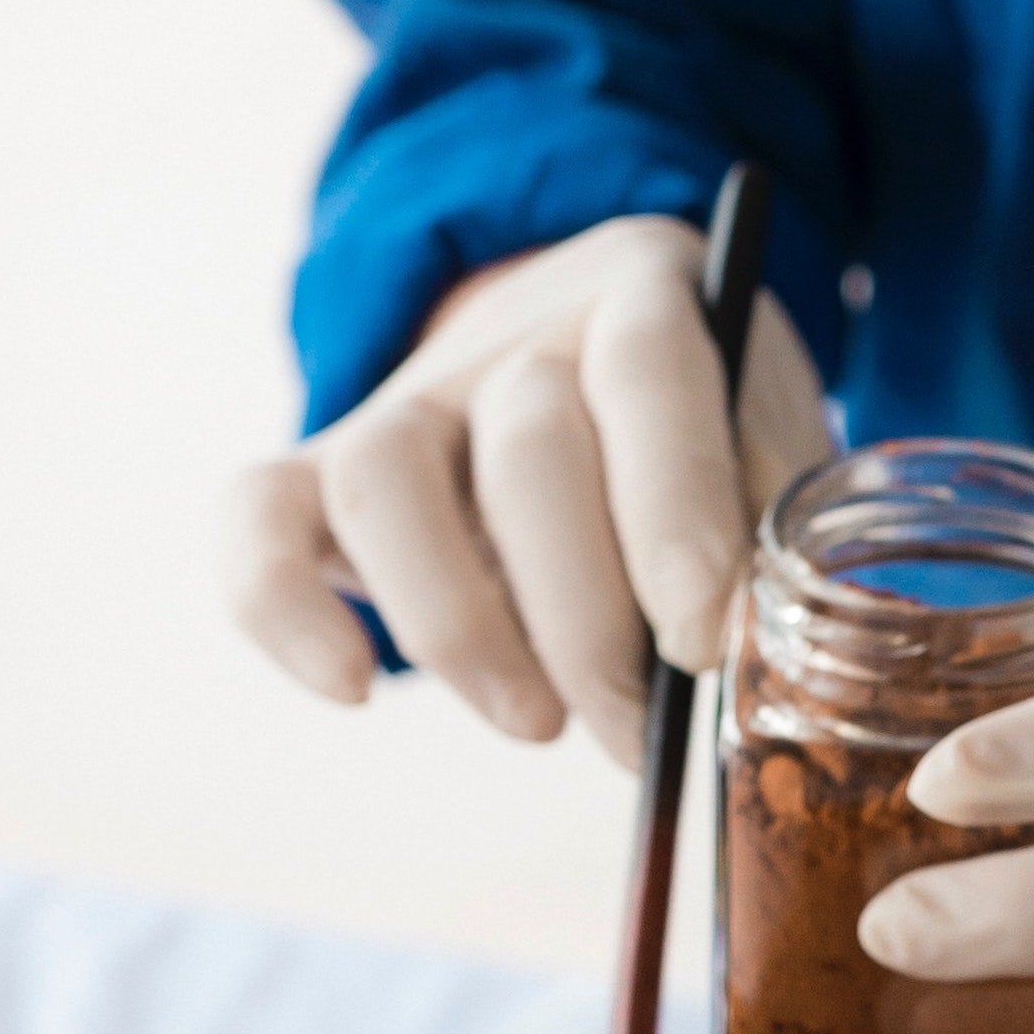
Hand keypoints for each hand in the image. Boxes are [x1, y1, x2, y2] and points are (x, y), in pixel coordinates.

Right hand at [221, 214, 834, 765]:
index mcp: (644, 301)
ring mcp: (407, 396)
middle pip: (526, 455)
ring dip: (458, 624)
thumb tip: (769, 651)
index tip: (699, 643)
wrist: (583, 361)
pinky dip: (282, 607)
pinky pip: (254, 514)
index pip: (648, 382)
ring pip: (386, 481)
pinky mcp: (319, 466)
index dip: (672, 518)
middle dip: (586, 622)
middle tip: (636, 732)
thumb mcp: (771, 443)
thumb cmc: (703, 431)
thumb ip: (780, 524)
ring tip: (534, 723)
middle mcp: (515, 336)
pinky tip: (350, 690)